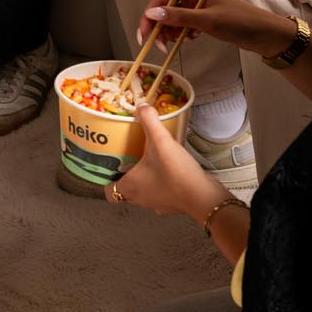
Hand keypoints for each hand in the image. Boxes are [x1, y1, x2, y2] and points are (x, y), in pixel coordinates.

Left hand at [105, 101, 225, 223]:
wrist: (204, 196)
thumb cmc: (176, 173)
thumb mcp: (160, 141)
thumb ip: (149, 121)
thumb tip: (142, 106)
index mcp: (130, 188)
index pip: (109, 192)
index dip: (107, 180)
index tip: (110, 166)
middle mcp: (140, 199)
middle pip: (126, 191)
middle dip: (126, 175)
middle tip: (129, 158)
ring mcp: (158, 205)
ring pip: (144, 192)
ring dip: (145, 179)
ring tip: (149, 161)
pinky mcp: (173, 204)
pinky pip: (161, 193)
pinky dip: (162, 183)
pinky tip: (170, 169)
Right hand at [137, 0, 299, 59]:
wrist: (265, 34)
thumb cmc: (240, 22)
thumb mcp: (207, 21)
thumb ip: (178, 17)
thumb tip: (151, 13)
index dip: (149, 17)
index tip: (144, 36)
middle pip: (163, 10)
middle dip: (159, 28)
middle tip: (161, 47)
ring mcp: (197, 7)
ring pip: (172, 20)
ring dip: (170, 33)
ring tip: (177, 44)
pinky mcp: (202, 19)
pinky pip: (182, 26)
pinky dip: (181, 35)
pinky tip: (190, 40)